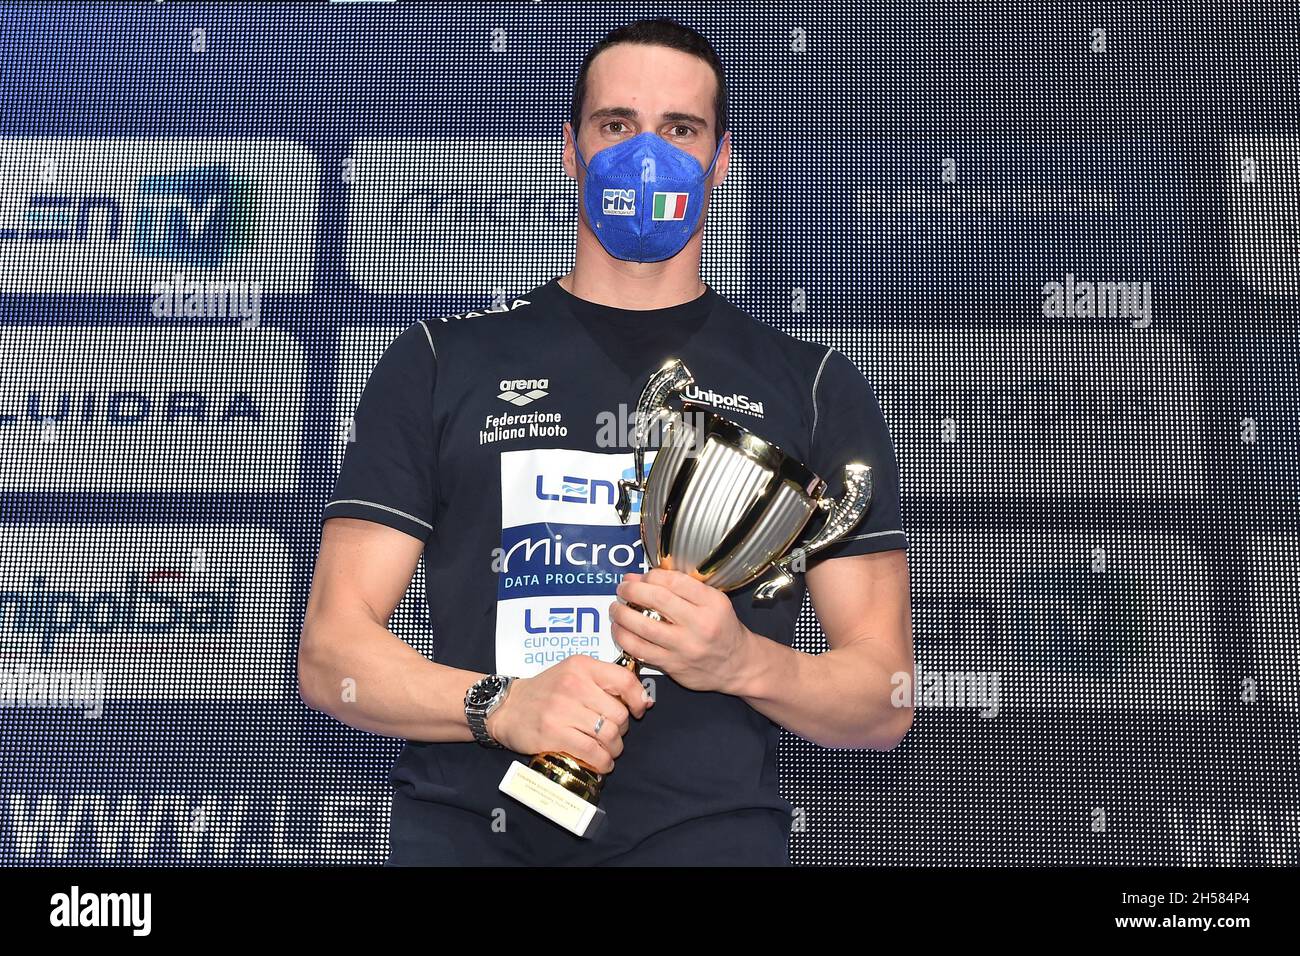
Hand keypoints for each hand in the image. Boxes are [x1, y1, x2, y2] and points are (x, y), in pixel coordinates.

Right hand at [485, 655, 653, 772]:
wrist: (506, 707)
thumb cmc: (545, 692)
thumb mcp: (573, 674)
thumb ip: (605, 683)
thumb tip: (644, 702)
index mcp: (581, 666)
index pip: (624, 680)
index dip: (637, 699)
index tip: (637, 711)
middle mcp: (573, 685)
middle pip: (619, 714)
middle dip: (622, 730)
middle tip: (614, 735)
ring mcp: (562, 710)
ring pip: (608, 735)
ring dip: (614, 749)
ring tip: (608, 752)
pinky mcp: (552, 734)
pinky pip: (591, 752)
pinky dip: (602, 762)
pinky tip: (601, 763)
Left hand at [610, 568, 757, 694]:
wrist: (737, 666)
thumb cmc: (722, 629)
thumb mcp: (714, 601)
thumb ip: (683, 588)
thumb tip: (643, 577)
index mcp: (712, 603)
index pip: (673, 581)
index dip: (650, 575)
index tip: (641, 576)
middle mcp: (700, 624)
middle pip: (656, 600)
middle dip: (631, 590)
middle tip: (623, 588)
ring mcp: (685, 647)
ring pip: (643, 626)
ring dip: (622, 614)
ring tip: (616, 608)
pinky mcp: (673, 666)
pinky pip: (640, 650)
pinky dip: (624, 638)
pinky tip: (620, 630)